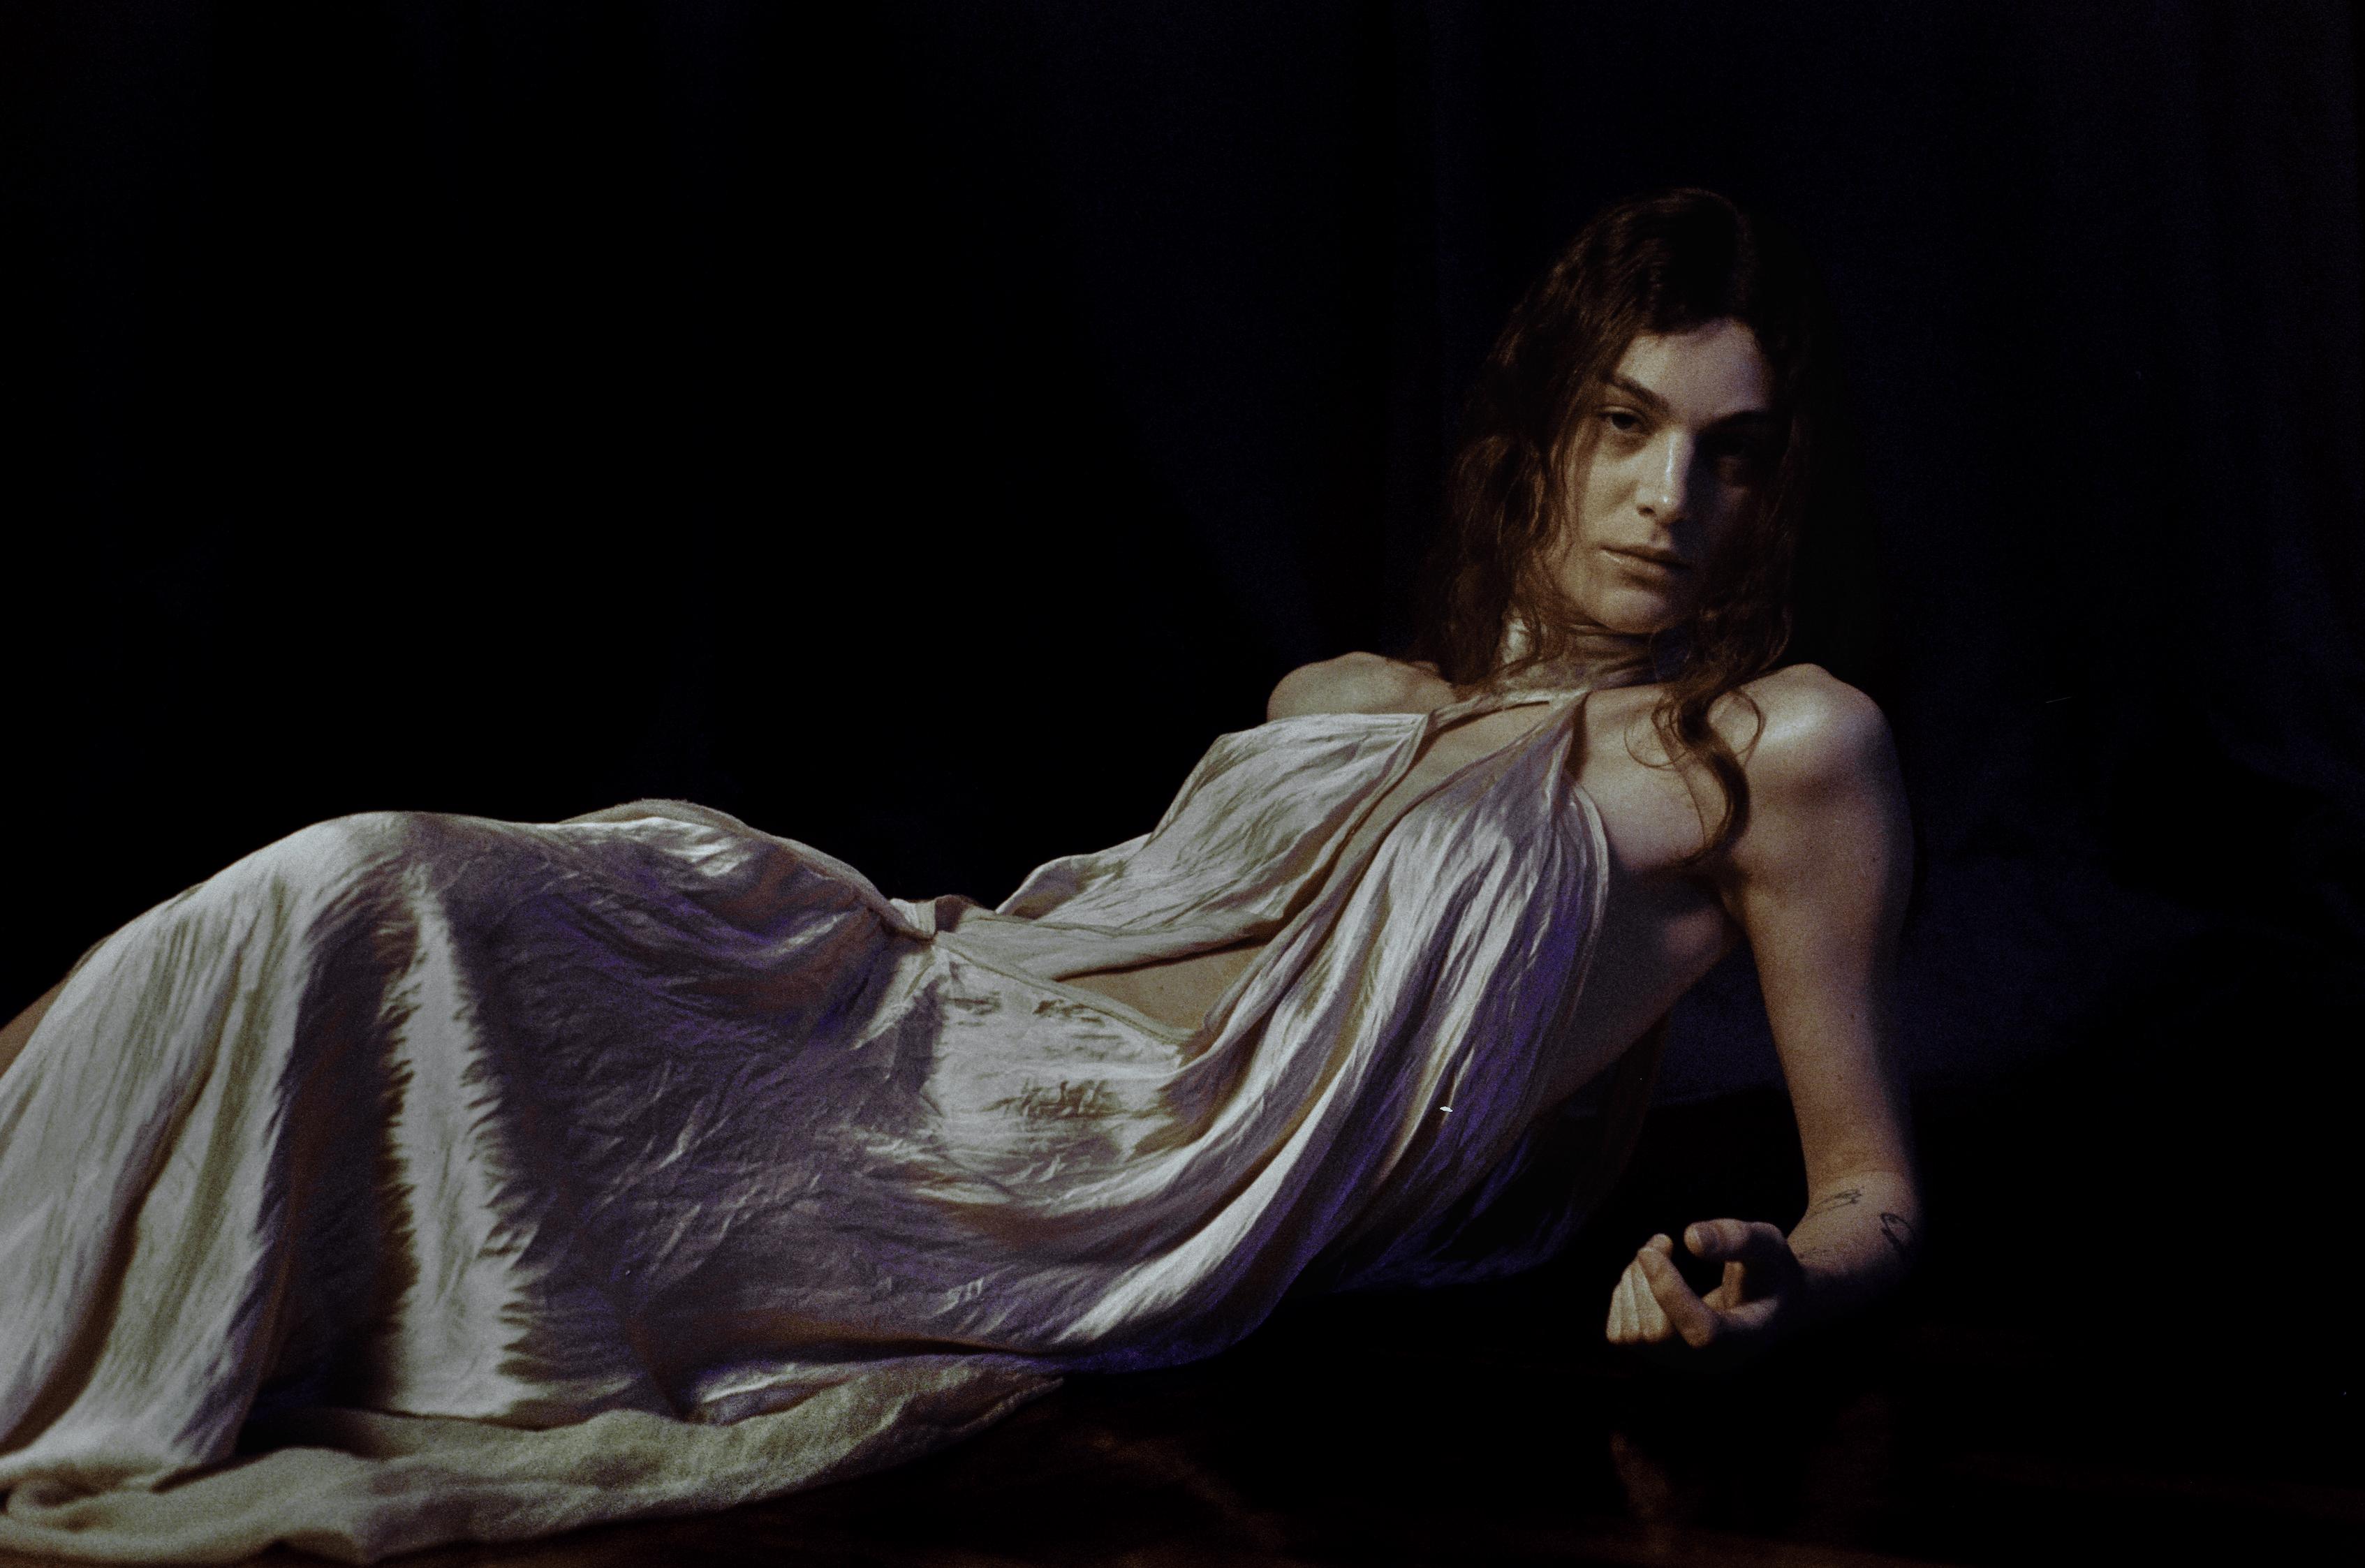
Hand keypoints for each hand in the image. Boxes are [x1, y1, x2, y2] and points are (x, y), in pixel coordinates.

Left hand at [1603, 1219, 1807, 1366]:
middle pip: (1657, 1333)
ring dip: (1632, 1282)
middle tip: (1662, 1240)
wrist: (1767, 1300)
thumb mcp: (1768, 1245)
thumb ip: (1738, 1239)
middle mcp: (1711, 1363)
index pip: (1700, 1332)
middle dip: (1646, 1279)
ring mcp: (1682, 1364)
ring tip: (1658, 1252)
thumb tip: (1690, 1237)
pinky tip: (1645, 1277)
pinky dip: (1623, 1297)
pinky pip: (1620, 1334)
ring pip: (1633, 1333)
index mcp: (1744, 1340)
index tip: (1652, 1249)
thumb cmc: (1769, 1270)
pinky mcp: (1658, 1356)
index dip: (1669, 1292)